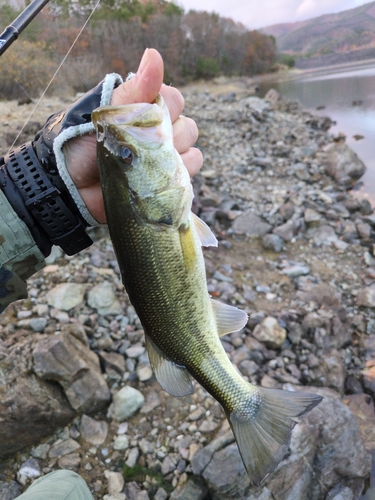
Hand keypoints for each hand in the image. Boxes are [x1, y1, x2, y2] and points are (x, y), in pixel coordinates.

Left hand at [63, 49, 202, 223]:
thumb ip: (133, 90)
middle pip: (188, 127)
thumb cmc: (80, 143)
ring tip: (145, 165)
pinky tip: (155, 179)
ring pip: (192, 150)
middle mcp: (157, 132)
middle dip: (169, 137)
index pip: (175, 100)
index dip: (165, 110)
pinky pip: (189, 172)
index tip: (140, 119)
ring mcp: (163, 158)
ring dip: (174, 157)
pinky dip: (178, 175)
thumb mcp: (105, 113)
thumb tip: (154, 54)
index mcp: (143, 109)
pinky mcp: (164, 182)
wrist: (68, 184)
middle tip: (140, 146)